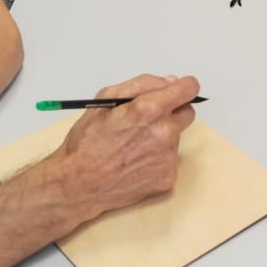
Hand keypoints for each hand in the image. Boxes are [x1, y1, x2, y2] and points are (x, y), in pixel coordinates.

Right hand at [57, 74, 200, 219]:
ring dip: (163, 136)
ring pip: (177, 137)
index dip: (183, 87)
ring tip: (134, 145)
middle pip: (187, 113)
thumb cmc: (87, 141)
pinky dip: (158, 158)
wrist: (78, 184)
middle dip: (172, 112)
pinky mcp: (168, 177)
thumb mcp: (106, 99)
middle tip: (148, 120)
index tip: (177, 91)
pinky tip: (137, 161)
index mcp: (149, 110)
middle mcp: (164, 133)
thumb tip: (170, 82)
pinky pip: (171, 159)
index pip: (188, 89)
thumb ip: (142, 84)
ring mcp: (168, 157)